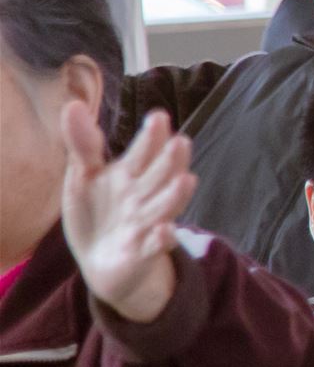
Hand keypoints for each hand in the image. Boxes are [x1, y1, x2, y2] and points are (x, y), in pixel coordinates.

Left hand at [60, 103, 190, 323]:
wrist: (102, 263)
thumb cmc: (96, 214)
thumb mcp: (84, 177)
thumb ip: (84, 144)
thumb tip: (72, 104)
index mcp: (131, 174)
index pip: (144, 152)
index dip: (151, 137)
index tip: (158, 117)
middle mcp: (145, 195)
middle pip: (161, 175)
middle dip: (171, 161)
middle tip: (181, 142)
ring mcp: (147, 223)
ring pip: (165, 207)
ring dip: (176, 196)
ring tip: (186, 180)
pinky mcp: (145, 252)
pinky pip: (157, 245)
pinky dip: (163, 239)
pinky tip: (164, 231)